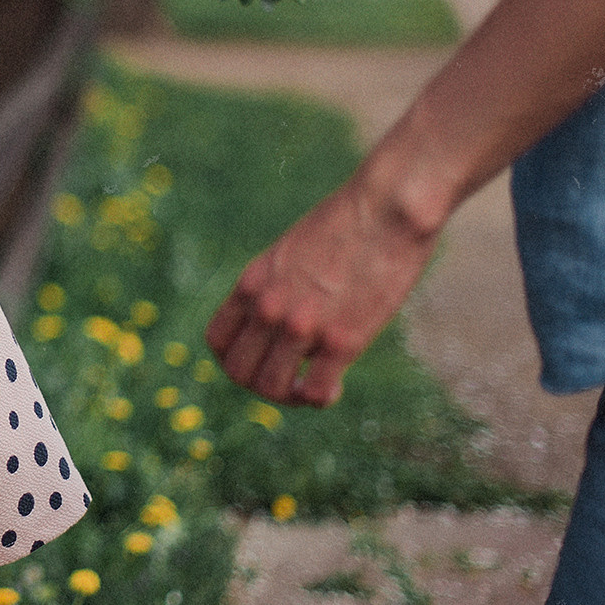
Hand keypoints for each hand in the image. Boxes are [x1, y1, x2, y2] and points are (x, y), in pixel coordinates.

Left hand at [205, 173, 439, 405]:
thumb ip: (278, 286)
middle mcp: (268, 307)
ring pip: (271, 387)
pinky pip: (314, 391)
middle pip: (239, 372)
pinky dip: (320, 398)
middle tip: (290, 378)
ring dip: (289, 396)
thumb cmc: (348, 223)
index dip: (235, 360)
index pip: (217, 342)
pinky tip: (334, 386)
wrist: (387, 206)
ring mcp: (301, 325)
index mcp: (251, 283)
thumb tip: (282, 316)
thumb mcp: (290, 251)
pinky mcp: (341, 339)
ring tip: (312, 387)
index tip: (262, 359)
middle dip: (260, 383)